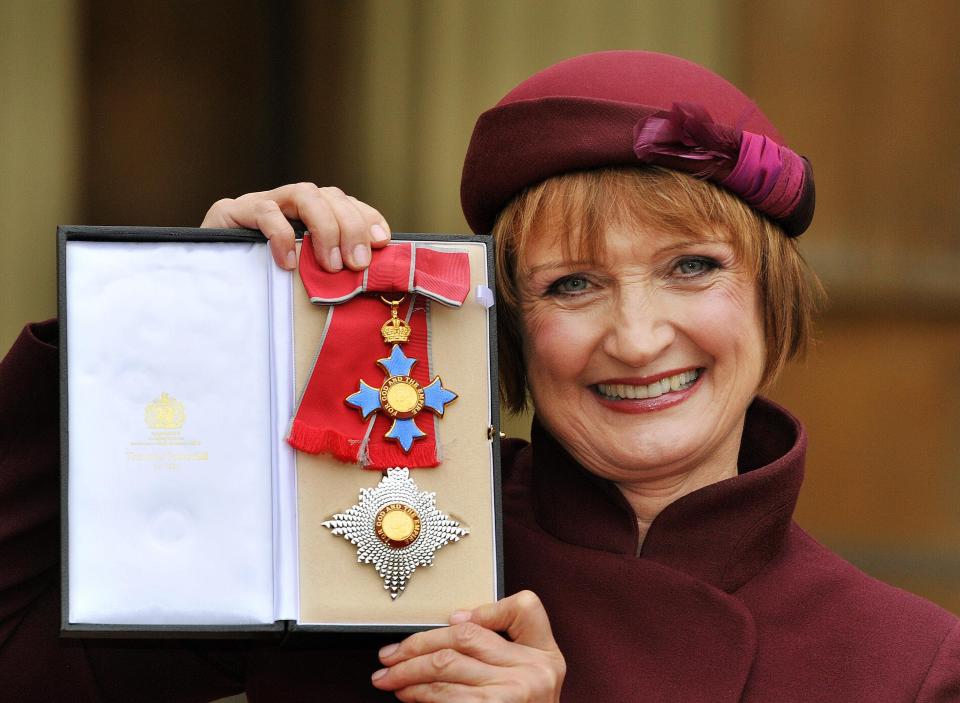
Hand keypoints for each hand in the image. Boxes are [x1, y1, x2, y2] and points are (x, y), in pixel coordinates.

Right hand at [201, 183, 390, 271]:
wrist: (203, 289)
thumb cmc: (258, 287)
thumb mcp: (300, 279)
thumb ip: (326, 272)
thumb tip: (366, 278)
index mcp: (307, 217)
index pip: (344, 203)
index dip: (366, 217)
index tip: (382, 241)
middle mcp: (286, 204)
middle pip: (329, 196)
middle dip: (350, 227)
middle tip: (357, 264)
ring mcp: (260, 203)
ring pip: (304, 194)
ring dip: (325, 228)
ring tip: (330, 265)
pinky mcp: (231, 212)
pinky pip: (265, 212)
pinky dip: (282, 236)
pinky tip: (288, 263)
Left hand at [372, 590, 565, 701]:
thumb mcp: (533, 678)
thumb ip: (508, 647)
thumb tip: (455, 622)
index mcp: (544, 655)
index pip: (523, 609)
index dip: (485, 609)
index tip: (451, 620)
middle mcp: (532, 670)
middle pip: (465, 637)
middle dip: (420, 643)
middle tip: (392, 654)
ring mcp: (511, 693)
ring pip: (446, 665)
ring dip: (409, 671)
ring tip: (390, 677)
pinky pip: (444, 695)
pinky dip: (419, 693)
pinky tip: (407, 695)